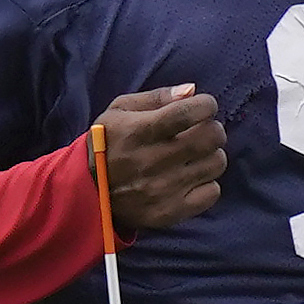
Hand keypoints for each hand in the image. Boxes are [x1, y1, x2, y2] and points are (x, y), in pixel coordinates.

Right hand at [96, 85, 224, 233]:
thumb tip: (192, 91)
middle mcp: (152, 161)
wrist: (87, 190)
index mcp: (139, 132)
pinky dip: (207, 183)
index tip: (204, 106)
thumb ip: (157, 97)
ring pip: (216, 164)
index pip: (189, 113)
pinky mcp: (169, 212)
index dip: (206, 105)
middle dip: (213, 128)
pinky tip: (192, 177)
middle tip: (203, 130)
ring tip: (196, 155)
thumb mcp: (120, 111)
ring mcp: (163, 190)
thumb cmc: (107, 143)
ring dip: (211, 155)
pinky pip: (212, 193)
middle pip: (210, 138)